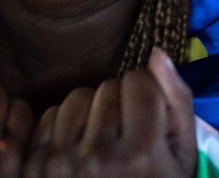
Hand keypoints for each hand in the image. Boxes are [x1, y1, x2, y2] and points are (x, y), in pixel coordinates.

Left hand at [24, 48, 196, 176]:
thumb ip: (177, 103)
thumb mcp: (182, 159)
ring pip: (79, 95)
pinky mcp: (36, 166)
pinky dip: (66, 126)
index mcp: (141, 155)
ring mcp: (63, 163)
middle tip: (126, 137)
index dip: (148, 96)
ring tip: (103, 142)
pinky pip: (52, 114)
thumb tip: (157, 53)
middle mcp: (99, 156)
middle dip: (121, 104)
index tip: (150, 120)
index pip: (139, 81)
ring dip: (92, 111)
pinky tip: (79, 151)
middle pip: (109, 86)